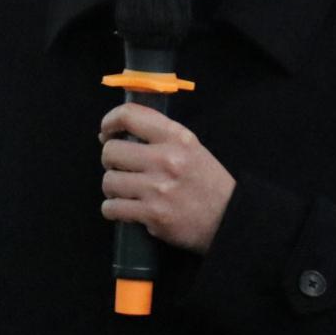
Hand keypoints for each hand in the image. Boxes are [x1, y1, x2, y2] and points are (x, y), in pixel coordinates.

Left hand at [97, 105, 233, 252]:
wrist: (229, 219)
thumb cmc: (208, 183)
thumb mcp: (191, 148)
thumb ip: (160, 137)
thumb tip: (117, 135)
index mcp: (177, 137)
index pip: (129, 115)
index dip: (109, 121)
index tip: (106, 132)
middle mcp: (166, 159)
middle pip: (111, 151)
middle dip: (110, 161)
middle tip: (120, 168)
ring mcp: (158, 188)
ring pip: (109, 181)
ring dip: (112, 188)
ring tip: (125, 191)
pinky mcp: (153, 215)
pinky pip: (112, 208)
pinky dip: (113, 210)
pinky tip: (125, 209)